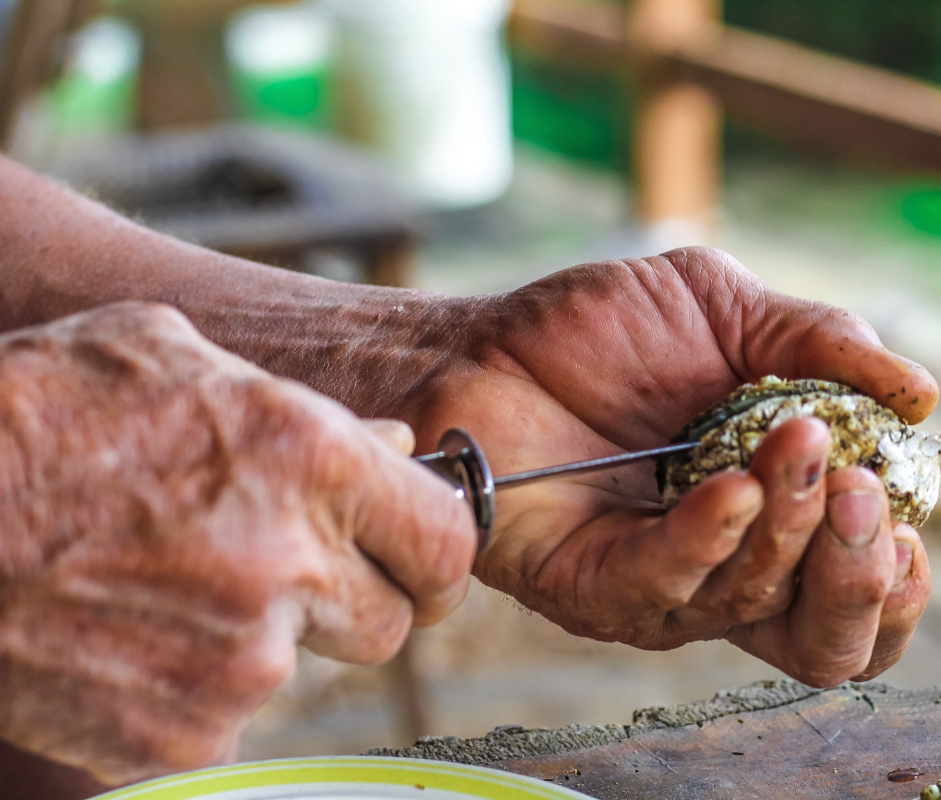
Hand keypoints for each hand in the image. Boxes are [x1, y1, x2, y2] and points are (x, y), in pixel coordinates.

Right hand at [0, 303, 475, 785]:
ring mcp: (238, 662)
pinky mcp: (180, 735)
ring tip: (166, 586)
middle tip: (281, 573)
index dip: (432, 554)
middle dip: (351, 603)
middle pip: (390, 624)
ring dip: (256, 639)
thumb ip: (306, 408)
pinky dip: (188, 690)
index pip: (447, 541)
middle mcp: (291, 566)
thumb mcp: (173, 356)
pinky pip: (222, 719)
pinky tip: (127, 636)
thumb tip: (392, 449)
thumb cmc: (35, 412)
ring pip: (298, 669)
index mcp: (311, 460)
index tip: (413, 560)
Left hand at [405, 247, 935, 685]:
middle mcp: (727, 567)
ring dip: (790, 526)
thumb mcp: (728, 311)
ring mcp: (662, 585)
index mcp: (774, 513)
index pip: (859, 588)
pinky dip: (711, 536)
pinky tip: (732, 483)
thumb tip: (922, 396)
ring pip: (754, 605)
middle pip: (826, 638)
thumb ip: (822, 345)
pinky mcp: (593, 588)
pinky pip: (667, 585)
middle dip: (859, 574)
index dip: (897, 574)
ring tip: (792, 442)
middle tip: (858, 490)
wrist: (489, 341)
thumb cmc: (604, 333)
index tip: (905, 508)